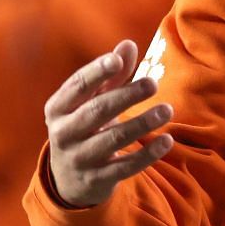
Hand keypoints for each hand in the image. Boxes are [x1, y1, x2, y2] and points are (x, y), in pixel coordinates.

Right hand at [43, 39, 173, 207]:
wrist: (67, 180)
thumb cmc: (83, 128)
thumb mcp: (89, 102)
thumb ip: (110, 75)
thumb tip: (128, 45)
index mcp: (58, 108)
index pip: (77, 86)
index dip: (96, 72)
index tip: (117, 60)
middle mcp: (63, 134)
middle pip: (96, 111)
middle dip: (125, 96)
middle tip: (152, 83)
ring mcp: (79, 159)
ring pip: (112, 140)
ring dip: (141, 124)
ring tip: (166, 110)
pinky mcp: (97, 180)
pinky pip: (125, 167)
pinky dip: (147, 154)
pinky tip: (167, 141)